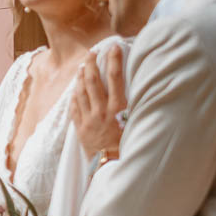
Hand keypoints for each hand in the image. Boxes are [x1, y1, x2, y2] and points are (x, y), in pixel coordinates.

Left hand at [69, 43, 126, 158]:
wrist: (112, 167)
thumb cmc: (130, 146)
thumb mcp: (137, 123)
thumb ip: (135, 106)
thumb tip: (140, 89)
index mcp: (118, 109)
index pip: (115, 78)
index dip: (114, 60)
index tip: (113, 47)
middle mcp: (101, 111)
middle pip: (93, 80)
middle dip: (92, 63)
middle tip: (93, 52)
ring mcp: (88, 119)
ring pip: (81, 91)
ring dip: (81, 76)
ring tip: (83, 66)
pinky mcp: (80, 127)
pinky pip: (74, 106)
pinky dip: (75, 94)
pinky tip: (76, 88)